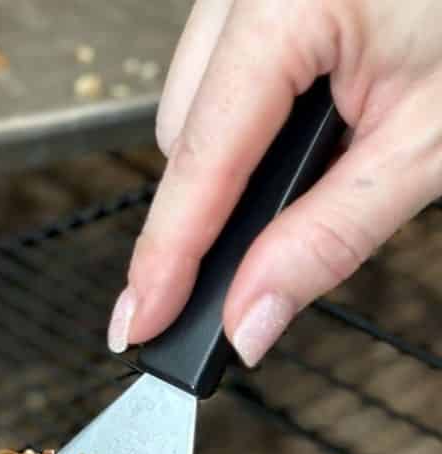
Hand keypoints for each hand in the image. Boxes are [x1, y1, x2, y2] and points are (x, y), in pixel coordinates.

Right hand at [108, 0, 441, 365]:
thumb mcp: (429, 142)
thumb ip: (329, 238)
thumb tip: (249, 316)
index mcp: (288, 3)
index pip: (203, 160)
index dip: (167, 254)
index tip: (140, 321)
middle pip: (183, 131)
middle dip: (208, 204)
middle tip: (260, 252)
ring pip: (192, 101)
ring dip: (229, 157)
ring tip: (312, 162)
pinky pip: (220, 65)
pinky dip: (250, 112)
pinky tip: (304, 119)